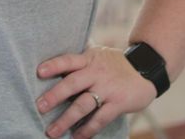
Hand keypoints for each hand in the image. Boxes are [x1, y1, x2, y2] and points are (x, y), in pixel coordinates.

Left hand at [35, 45, 156, 137]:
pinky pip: (101, 118)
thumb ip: (80, 60)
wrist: (146, 69)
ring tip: (52, 131)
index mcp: (88, 59)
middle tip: (39, 107)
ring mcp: (108, 88)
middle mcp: (96, 73)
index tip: (38, 72)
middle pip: (72, 83)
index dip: (54, 65)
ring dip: (66, 119)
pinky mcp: (119, 103)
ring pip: (84, 104)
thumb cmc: (114, 63)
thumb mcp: (97, 55)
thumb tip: (53, 59)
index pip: (68, 60)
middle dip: (54, 96)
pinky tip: (77, 136)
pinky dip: (88, 129)